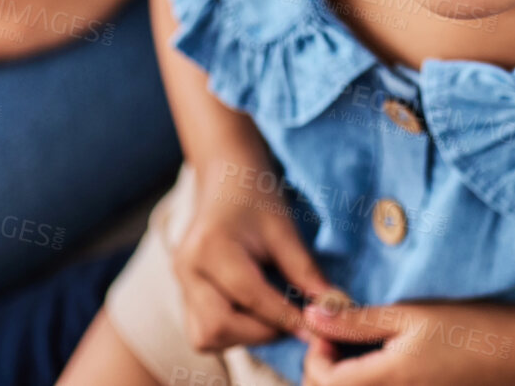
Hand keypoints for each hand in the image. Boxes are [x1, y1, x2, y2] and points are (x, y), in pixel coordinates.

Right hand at [171, 159, 338, 353]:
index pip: (250, 297)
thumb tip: (334, 309)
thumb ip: (306, 272)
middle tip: (294, 320)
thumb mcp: (284, 230)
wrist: (226, 178)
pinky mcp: (183, 294)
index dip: (287, 318)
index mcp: (210, 247)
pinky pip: (202, 332)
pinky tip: (255, 314)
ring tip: (274, 316)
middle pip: (218, 327)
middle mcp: (187, 269)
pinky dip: (232, 332)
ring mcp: (180, 283)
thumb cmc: (257, 198)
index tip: (318, 329)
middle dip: (261, 333)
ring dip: (245, 337)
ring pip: (206, 336)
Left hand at [300, 298, 514, 385]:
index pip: (323, 380)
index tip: (329, 327)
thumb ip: (356, 319)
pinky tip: (382, 363)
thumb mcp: (409, 315)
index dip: (315, 353)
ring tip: (360, 348)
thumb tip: (310, 314)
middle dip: (324, 370)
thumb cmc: (466, 329)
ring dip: (344, 379)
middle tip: (339, 336)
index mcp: (385, 381)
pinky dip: (367, 383)